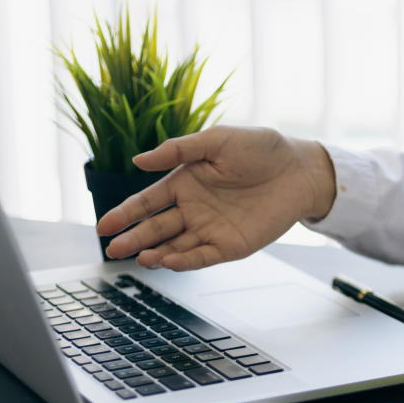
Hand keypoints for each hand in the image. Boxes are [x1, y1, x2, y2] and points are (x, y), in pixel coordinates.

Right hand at [96, 126, 335, 269]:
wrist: (299, 168)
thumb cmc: (260, 149)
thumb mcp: (216, 141)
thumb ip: (178, 151)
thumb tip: (138, 161)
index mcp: (184, 183)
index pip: (146, 203)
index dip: (124, 214)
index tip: (104, 227)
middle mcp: (193, 210)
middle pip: (155, 228)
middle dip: (132, 239)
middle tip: (112, 249)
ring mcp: (211, 230)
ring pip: (175, 247)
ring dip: (155, 253)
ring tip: (138, 257)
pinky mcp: (231, 245)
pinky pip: (202, 256)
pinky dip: (184, 261)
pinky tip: (167, 261)